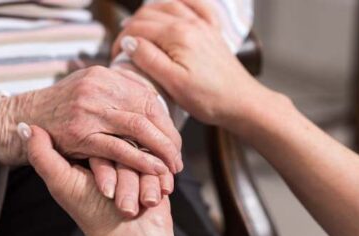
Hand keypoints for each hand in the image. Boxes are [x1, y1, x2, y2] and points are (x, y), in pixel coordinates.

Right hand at [0, 66, 182, 175]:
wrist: (23, 118)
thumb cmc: (61, 109)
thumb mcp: (88, 89)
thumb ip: (116, 92)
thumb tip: (151, 102)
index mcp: (103, 75)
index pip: (147, 96)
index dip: (165, 120)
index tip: (175, 140)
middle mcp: (98, 87)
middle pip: (147, 110)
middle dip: (168, 137)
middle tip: (178, 158)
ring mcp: (89, 109)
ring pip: (138, 127)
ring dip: (160, 149)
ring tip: (172, 167)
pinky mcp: (81, 133)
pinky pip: (119, 147)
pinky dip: (140, 159)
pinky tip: (154, 170)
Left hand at [21, 124, 179, 235]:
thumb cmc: (94, 215)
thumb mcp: (61, 183)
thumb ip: (41, 154)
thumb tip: (24, 126)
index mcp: (87, 153)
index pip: (98, 141)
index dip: (103, 169)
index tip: (103, 193)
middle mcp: (110, 154)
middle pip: (122, 148)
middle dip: (123, 181)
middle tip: (115, 202)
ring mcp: (134, 160)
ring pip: (141, 156)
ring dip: (137, 187)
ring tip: (130, 208)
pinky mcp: (154, 167)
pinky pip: (159, 163)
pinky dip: (152, 187)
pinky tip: (148, 201)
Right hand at [113, 1, 266, 129]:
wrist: (242, 103)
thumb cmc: (209, 99)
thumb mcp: (173, 84)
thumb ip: (149, 59)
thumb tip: (129, 42)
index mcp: (178, 36)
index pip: (137, 29)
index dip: (121, 41)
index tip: (116, 57)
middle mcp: (190, 23)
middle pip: (149, 14)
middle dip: (130, 28)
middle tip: (123, 48)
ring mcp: (203, 25)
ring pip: (168, 5)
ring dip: (149, 13)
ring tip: (137, 27)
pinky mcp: (212, 31)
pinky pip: (196, 4)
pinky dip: (181, 1)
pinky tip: (174, 6)